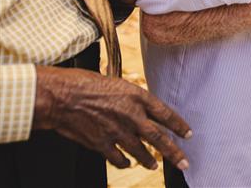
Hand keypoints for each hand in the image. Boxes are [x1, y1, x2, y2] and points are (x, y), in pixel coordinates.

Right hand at [33, 65, 191, 170]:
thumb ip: (133, 100)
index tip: (188, 134)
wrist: (62, 96)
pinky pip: (118, 158)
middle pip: (159, 137)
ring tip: (155, 165)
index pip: (166, 113)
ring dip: (149, 160)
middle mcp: (132, 115)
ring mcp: (117, 131)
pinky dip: (123, 163)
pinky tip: (127, 164)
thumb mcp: (118, 84)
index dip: (179, 125)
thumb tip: (144, 110)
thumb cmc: (86, 84)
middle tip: (184, 162)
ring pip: (140, 151)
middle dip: (173, 152)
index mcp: (138, 97)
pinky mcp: (101, 143)